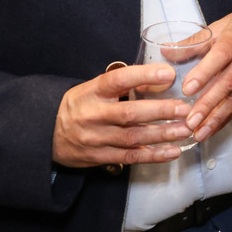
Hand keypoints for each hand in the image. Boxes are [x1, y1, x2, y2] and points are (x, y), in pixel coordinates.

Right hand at [52, 64, 190, 166]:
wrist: (46, 134)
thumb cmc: (80, 105)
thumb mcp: (94, 88)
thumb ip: (124, 83)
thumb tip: (163, 76)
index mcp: (93, 92)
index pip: (118, 79)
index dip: (144, 75)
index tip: (169, 73)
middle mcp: (93, 115)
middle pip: (129, 113)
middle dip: (160, 111)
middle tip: (185, 109)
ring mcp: (96, 138)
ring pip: (132, 137)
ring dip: (162, 135)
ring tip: (185, 130)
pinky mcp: (99, 157)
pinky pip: (129, 157)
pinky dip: (152, 155)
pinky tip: (172, 152)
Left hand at [182, 0, 231, 141]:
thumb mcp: (225, 22)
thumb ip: (196, 40)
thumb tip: (167, 51)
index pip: (221, 55)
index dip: (204, 72)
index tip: (188, 89)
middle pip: (228, 82)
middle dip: (208, 104)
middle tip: (190, 121)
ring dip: (218, 117)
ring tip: (200, 132)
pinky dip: (229, 116)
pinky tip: (215, 127)